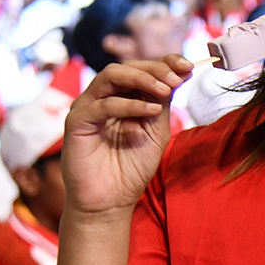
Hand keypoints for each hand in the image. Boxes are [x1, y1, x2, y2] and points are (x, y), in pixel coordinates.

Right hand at [62, 55, 191, 218]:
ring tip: (165, 90)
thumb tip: (181, 72)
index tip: (188, 65)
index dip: (164, 63)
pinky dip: (130, 105)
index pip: (142, 70)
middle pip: (127, 67)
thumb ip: (164, 103)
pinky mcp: (76, 122)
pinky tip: (152, 111)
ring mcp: (88, 107)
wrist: (110, 201)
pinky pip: (103, 105)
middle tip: (177, 77)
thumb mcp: (156, 130)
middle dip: (156, 69)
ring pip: (111, 76)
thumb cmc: (132, 168)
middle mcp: (103, 97)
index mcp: (123, 97)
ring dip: (142, 79)